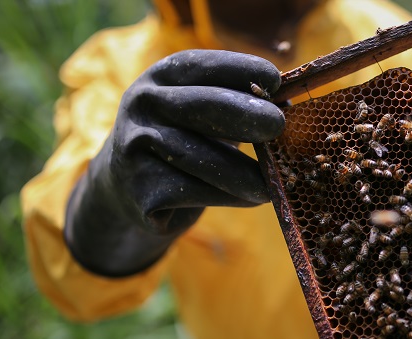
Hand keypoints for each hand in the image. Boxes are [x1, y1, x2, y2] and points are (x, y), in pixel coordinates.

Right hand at [64, 50, 284, 276]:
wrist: (125, 186)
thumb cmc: (180, 141)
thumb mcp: (197, 113)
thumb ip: (234, 104)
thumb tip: (287, 105)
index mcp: (161, 77)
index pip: (204, 65)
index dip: (243, 69)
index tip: (277, 81)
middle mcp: (143, 105)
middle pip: (204, 106)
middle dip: (248, 115)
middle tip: (279, 125)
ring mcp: (136, 146)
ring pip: (204, 159)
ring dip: (247, 173)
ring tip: (274, 182)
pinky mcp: (140, 189)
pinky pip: (196, 192)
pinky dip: (231, 197)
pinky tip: (250, 199)